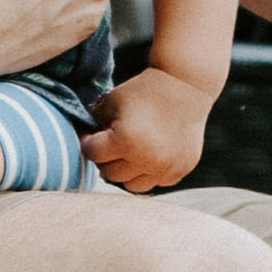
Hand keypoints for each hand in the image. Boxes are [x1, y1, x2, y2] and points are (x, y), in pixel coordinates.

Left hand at [87, 68, 211, 191]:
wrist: (186, 86)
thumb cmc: (145, 90)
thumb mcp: (112, 101)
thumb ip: (94, 123)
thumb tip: (85, 140)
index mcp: (125, 141)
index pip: (93, 154)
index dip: (89, 142)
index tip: (94, 134)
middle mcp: (146, 159)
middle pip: (110, 174)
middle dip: (107, 158)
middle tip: (113, 142)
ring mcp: (165, 167)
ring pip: (133, 185)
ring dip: (128, 171)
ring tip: (131, 152)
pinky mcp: (181, 169)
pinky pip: (157, 181)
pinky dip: (151, 171)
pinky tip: (152, 153)